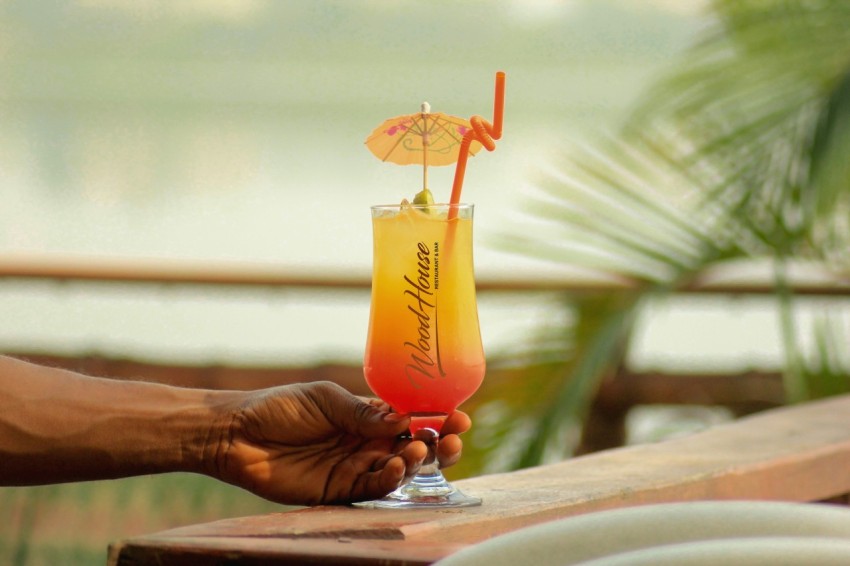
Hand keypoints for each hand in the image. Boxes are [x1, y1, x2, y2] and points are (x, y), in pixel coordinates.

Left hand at [205, 381, 470, 505]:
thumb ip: (363, 413)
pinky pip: (372, 488)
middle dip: (436, 444)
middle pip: (411, 447)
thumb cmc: (280, 407)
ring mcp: (353, 467)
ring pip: (397, 470)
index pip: (409, 419)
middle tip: (450, 439)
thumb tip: (402, 417)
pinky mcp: (338, 491)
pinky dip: (388, 481)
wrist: (238, 434)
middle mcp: (365, 443)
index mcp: (366, 417)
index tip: (457, 415)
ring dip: (415, 462)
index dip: (434, 418)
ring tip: (419, 450)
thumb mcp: (325, 400)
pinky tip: (396, 468)